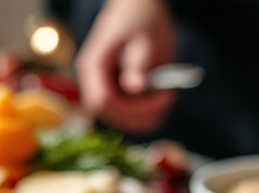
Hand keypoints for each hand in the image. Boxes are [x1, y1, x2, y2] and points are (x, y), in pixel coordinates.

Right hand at [74, 0, 176, 133]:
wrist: (136, 5)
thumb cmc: (141, 17)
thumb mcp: (145, 38)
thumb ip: (139, 62)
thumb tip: (135, 87)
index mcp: (93, 65)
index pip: (102, 101)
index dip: (132, 108)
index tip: (162, 97)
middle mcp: (90, 79)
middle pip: (107, 113)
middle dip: (139, 115)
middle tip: (168, 98)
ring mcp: (98, 85)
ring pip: (115, 116)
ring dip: (142, 115)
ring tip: (166, 96)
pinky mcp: (110, 88)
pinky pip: (121, 111)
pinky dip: (141, 112)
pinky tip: (159, 98)